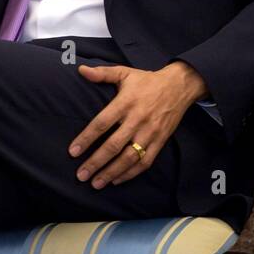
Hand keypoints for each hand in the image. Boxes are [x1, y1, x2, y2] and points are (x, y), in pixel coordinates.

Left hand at [68, 62, 206, 187]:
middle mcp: (137, 120)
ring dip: (112, 172)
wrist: (180, 87)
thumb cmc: (147, 81)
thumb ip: (102, 73)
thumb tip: (81, 70)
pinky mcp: (160, 141)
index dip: (86, 139)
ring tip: (96, 183)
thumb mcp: (124, 73)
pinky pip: (145, 161)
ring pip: (129, 157)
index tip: (73, 152)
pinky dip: (131, 173)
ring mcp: (150, 133)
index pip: (101, 124)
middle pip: (114, 145)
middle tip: (81, 175)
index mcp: (125, 103)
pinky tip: (117, 180)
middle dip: (96, 162)